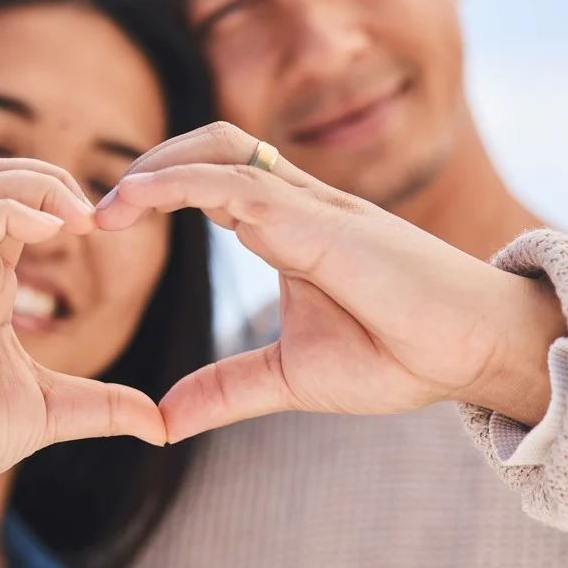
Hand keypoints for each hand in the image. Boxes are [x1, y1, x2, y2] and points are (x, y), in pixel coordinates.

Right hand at [0, 157, 165, 510]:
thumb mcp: (50, 413)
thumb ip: (103, 408)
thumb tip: (160, 424)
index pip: (20, 207)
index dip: (65, 202)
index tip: (106, 230)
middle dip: (51, 177)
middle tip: (95, 217)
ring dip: (36, 184)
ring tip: (78, 219)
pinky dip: (14, 211)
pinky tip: (53, 232)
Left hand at [96, 122, 564, 441]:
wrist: (471, 353)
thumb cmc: (398, 354)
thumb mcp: (289, 378)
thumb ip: (225, 390)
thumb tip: (163, 421)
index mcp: (288, 230)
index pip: (212, 183)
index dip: (156, 191)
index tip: (103, 224)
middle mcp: (297, 206)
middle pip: (213, 146)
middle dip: (151, 163)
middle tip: (95, 211)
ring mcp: (312, 207)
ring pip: (222, 151)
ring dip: (156, 167)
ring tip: (105, 207)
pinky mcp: (323, 223)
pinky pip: (242, 183)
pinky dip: (182, 182)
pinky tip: (138, 200)